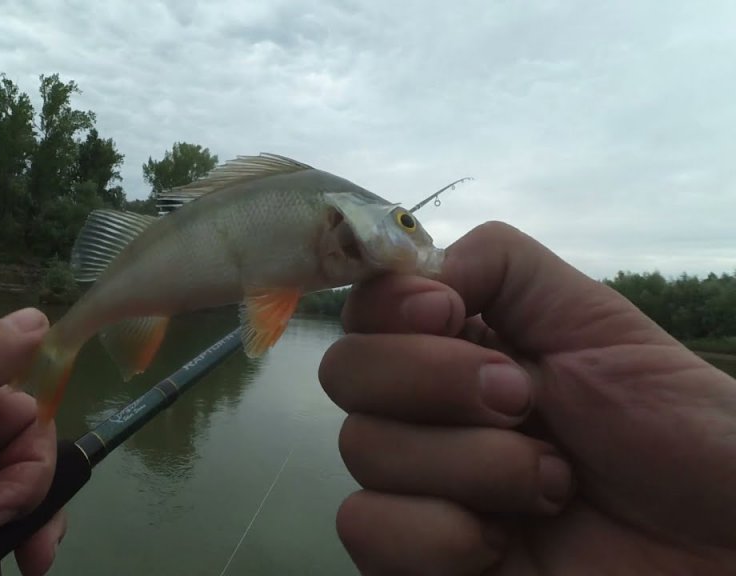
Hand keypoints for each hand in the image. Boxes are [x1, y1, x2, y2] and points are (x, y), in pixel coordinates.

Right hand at [319, 222, 735, 574]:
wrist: (721, 547)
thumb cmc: (677, 430)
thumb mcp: (595, 318)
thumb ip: (499, 266)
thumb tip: (413, 270)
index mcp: (461, 345)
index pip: (366, 305)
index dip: (391, 307)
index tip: (452, 317)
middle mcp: (427, 410)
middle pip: (345, 372)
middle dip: (434, 381)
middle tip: (524, 402)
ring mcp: (421, 487)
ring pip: (360, 449)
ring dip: (468, 463)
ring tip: (552, 483)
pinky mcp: (420, 560)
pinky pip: (366, 530)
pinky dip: (438, 535)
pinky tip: (504, 543)